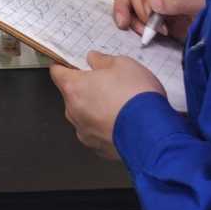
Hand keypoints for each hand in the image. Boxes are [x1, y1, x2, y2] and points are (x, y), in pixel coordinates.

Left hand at [49, 52, 166, 155]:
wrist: (153, 134)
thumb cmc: (135, 95)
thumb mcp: (123, 64)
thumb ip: (102, 60)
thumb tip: (93, 60)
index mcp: (74, 87)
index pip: (57, 72)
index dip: (65, 66)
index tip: (72, 65)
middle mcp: (73, 112)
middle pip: (72, 95)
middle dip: (86, 89)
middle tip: (107, 85)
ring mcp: (84, 133)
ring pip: (84, 116)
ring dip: (95, 110)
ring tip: (119, 107)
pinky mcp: (98, 149)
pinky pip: (97, 133)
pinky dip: (105, 128)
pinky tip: (123, 124)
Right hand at [113, 0, 207, 43]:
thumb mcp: (205, 2)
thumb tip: (155, 3)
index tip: (153, 8)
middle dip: (141, 8)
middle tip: (154, 26)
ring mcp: (158, 1)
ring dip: (130, 15)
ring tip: (143, 32)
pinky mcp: (156, 18)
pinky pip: (132, 14)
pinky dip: (129, 20)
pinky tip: (131, 30)